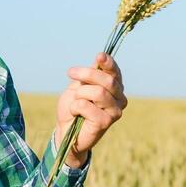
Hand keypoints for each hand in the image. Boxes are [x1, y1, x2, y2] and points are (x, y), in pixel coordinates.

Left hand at [56, 52, 126, 167]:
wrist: (66, 130)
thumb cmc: (74, 107)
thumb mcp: (79, 86)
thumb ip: (91, 74)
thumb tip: (100, 57)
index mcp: (115, 87)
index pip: (115, 72)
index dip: (108, 63)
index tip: (99, 56)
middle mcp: (119, 98)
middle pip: (107, 80)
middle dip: (86, 74)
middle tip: (71, 72)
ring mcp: (115, 111)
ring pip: (98, 92)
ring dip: (80, 94)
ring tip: (75, 101)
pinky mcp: (106, 122)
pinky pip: (87, 106)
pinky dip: (76, 107)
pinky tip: (76, 114)